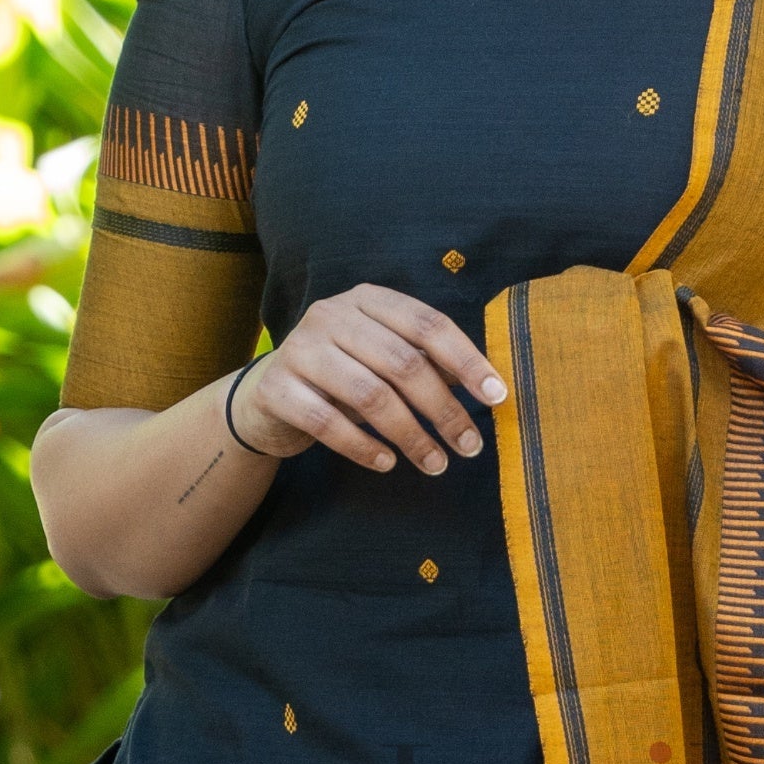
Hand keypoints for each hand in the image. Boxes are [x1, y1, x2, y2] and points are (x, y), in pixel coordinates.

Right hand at [236, 286, 508, 477]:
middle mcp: (330, 315)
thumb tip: (486, 387)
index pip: (427, 323)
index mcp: (366, 299)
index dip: (466, 360)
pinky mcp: (276, 389)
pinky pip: (327, 423)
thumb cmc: (341, 377)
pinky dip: (363, 447)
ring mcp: (299, 349)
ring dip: (411, 435)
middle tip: (470, 446)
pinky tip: (387, 464)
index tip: (497, 396)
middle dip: (443, 409)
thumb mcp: (381, 360)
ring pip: (369, 395)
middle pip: (402, 363)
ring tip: (436, 464)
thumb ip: (424, 363)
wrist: (266, 399)